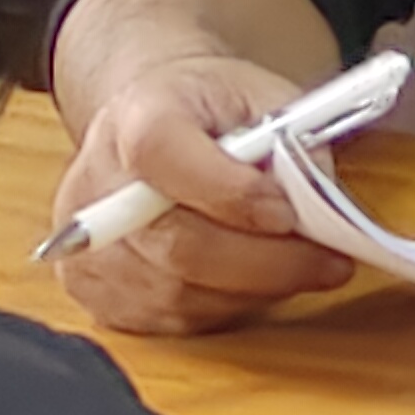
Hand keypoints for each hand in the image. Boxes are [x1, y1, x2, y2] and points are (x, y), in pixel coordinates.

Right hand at [48, 50, 361, 335]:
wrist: (150, 118)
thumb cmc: (209, 108)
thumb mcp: (260, 93)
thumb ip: (291, 140)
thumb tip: (319, 209)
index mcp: (137, 116)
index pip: (165, 154)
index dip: (229, 192)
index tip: (287, 213)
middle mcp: (97, 184)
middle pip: (178, 244)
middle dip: (265, 262)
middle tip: (327, 263)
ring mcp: (87, 246)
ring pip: (178, 294)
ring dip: (251, 291)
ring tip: (299, 271)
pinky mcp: (92, 291)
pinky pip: (167, 320)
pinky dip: (222, 308)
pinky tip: (252, 283)